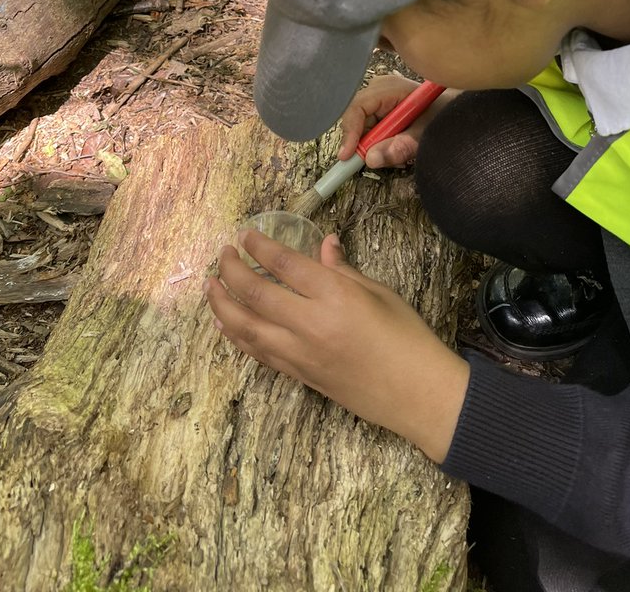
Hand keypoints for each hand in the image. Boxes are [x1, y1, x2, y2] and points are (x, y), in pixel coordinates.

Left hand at [206, 230, 469, 461]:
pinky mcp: (298, 375)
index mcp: (334, 296)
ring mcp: (300, 354)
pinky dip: (236, 335)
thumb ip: (342, 270)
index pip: (284, 265)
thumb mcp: (379, 293)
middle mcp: (310, 325)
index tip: (246, 234)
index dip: (259, 247)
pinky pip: (257, 352)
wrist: (417, 394)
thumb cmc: (407, 337)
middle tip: (222, 254)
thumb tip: (324, 243)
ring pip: (246, 328)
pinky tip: (226, 323)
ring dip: (222, 305)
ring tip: (211, 286)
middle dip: (231, 271)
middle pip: (255, 294)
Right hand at [339, 74, 458, 167]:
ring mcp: (380, 98)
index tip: (347, 156)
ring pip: (362, 126)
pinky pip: (371, 128)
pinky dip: (379, 142)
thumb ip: (401, 146)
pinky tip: (397, 144)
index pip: (357, 107)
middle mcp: (381, 89)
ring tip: (398, 151)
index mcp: (391, 88)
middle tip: (376, 159)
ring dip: (374, 144)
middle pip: (356, 118)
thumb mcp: (426, 134)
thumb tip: (371, 159)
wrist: (457, 109)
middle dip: (363, 142)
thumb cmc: (445, 115)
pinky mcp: (383, 108)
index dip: (349, 131)